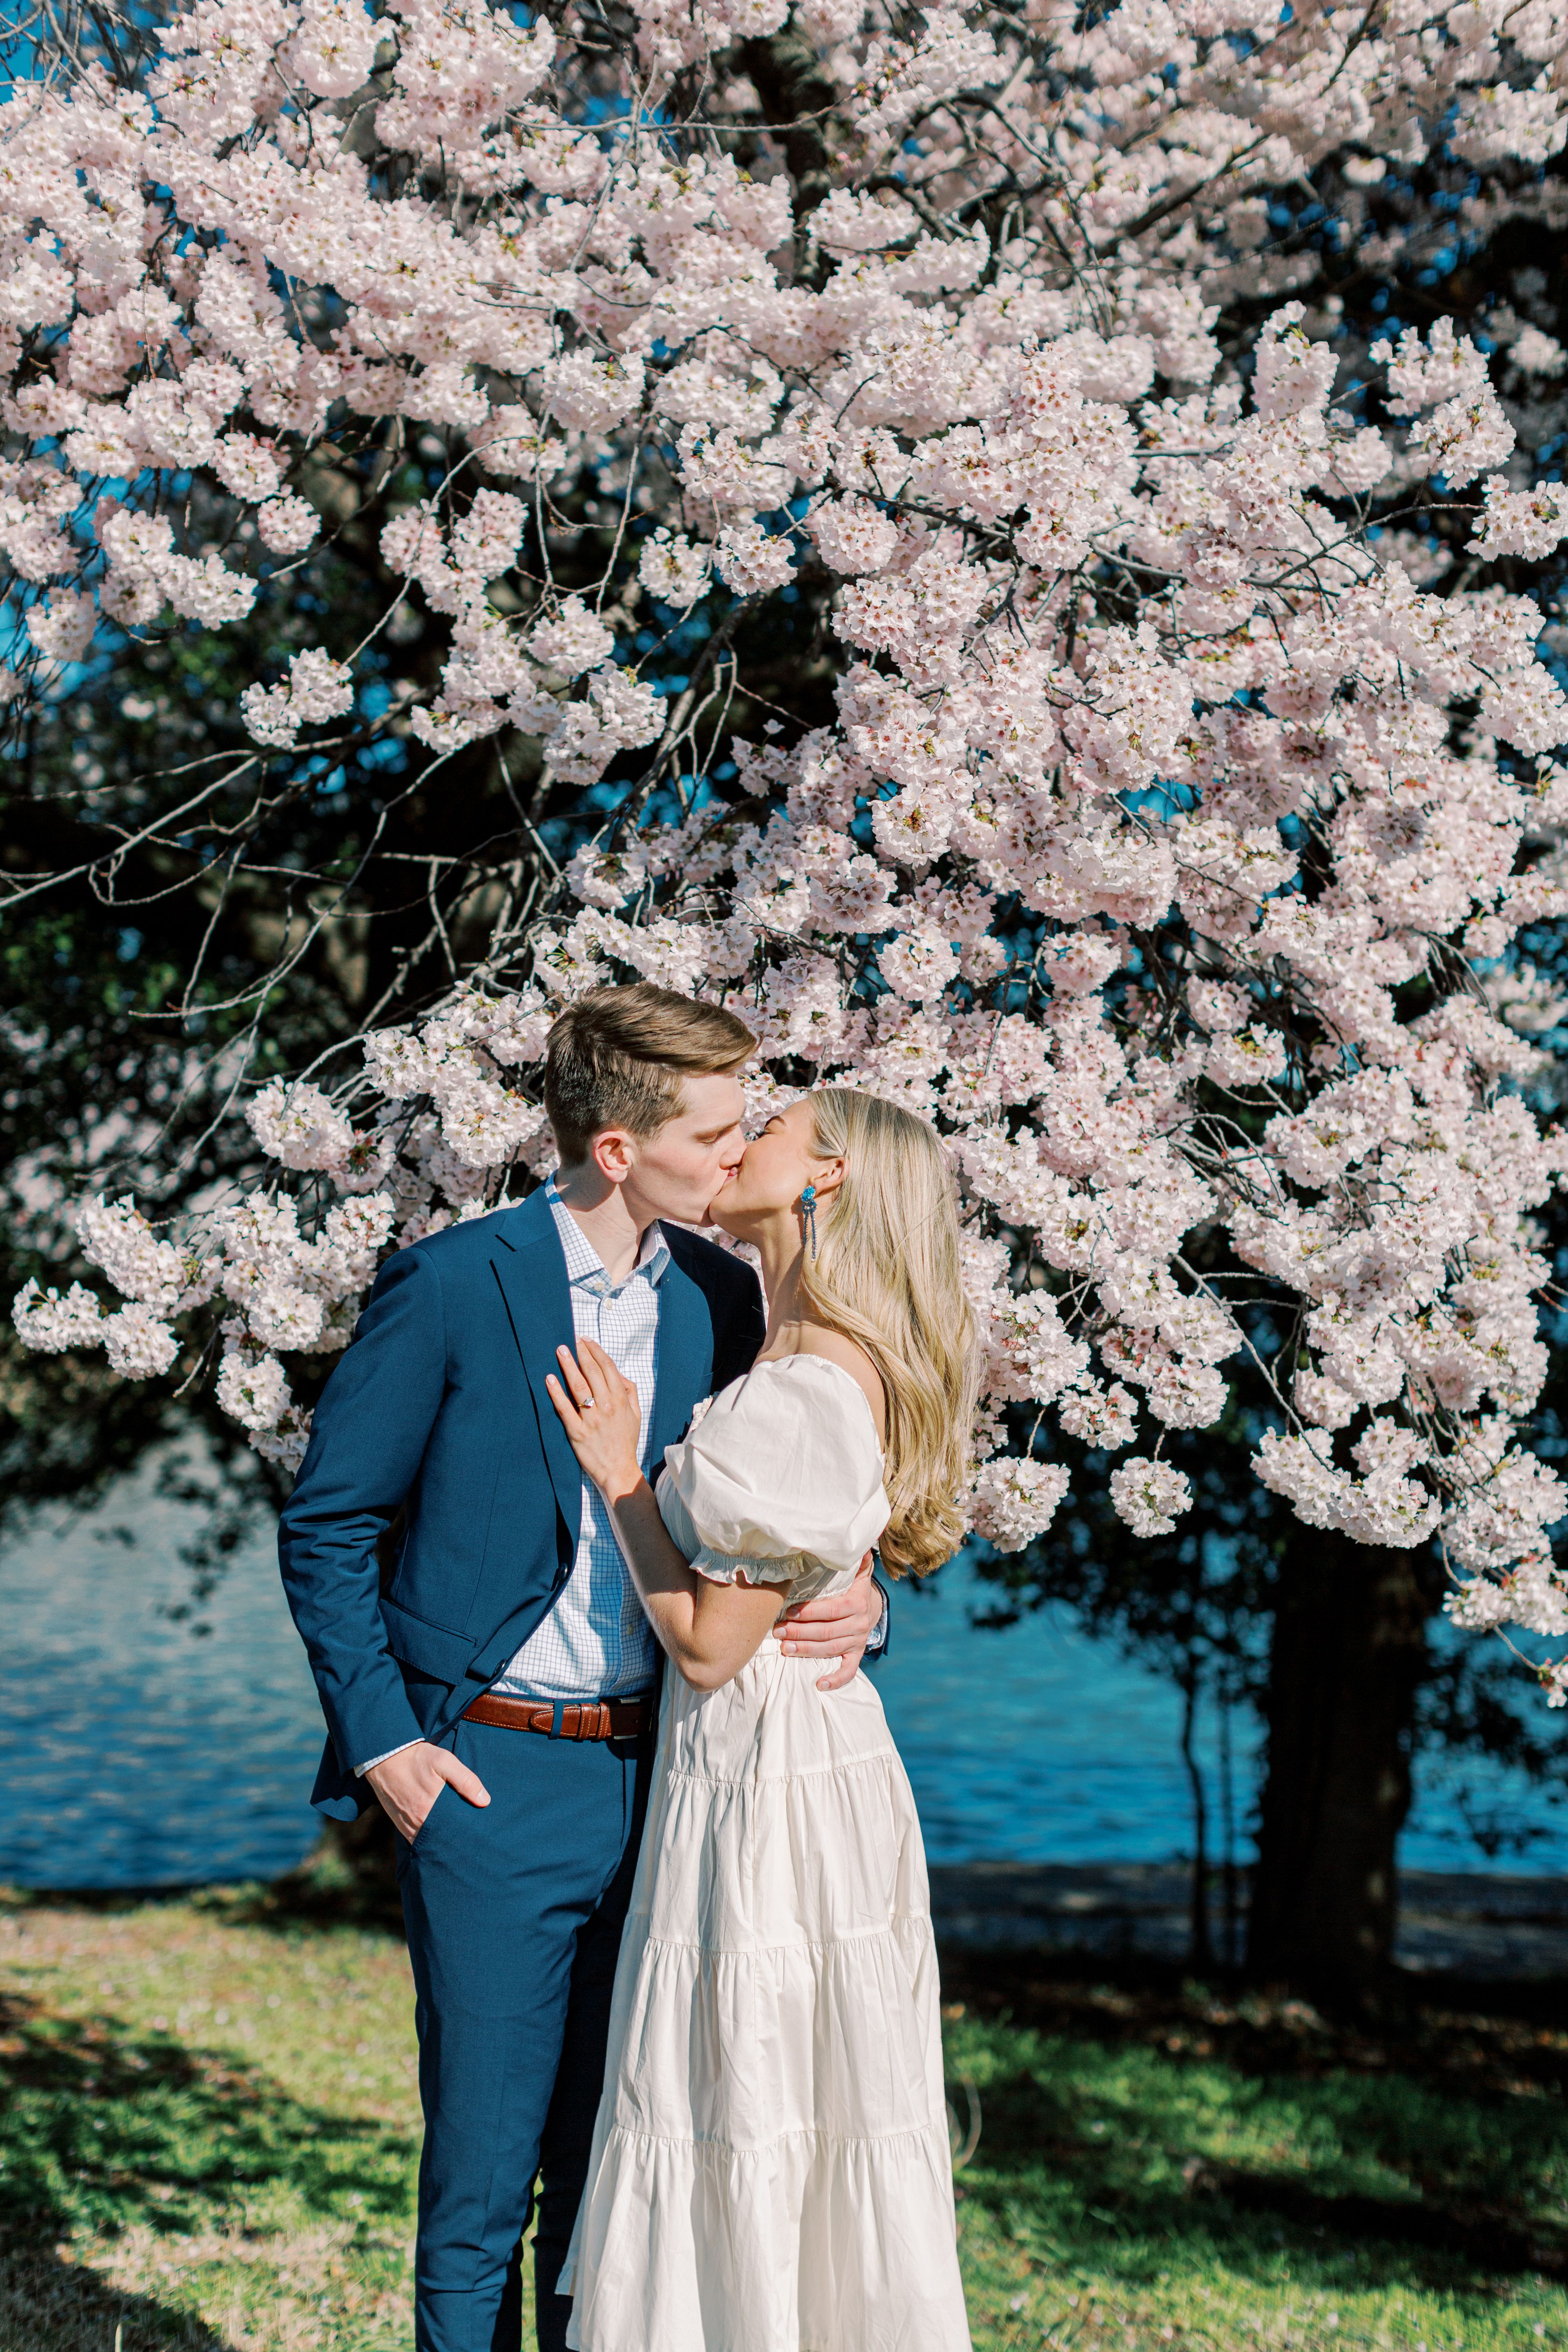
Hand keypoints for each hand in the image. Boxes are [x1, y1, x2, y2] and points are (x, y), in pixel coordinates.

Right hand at [364, 1740, 489, 1843]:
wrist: (385, 1755)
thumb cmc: (417, 1758)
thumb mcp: (444, 1762)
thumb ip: (465, 1781)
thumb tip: (484, 1801)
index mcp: (430, 1810)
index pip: (454, 1831)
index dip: (466, 1832)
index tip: (477, 1831)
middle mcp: (417, 1823)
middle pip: (442, 1838)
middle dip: (455, 1838)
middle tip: (469, 1834)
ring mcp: (406, 1824)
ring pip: (428, 1840)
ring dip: (440, 1839)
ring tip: (455, 1835)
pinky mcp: (399, 1822)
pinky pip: (415, 1837)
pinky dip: (426, 1837)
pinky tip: (437, 1831)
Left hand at [546, 1336, 643, 1498]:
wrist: (619, 1469)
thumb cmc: (625, 1441)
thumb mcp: (636, 1414)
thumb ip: (629, 1390)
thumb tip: (617, 1372)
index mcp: (621, 1400)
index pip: (608, 1368)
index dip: (596, 1351)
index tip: (586, 1340)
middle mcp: (607, 1407)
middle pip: (592, 1373)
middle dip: (581, 1353)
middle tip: (570, 1339)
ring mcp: (592, 1419)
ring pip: (579, 1387)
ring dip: (569, 1366)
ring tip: (560, 1351)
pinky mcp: (577, 1432)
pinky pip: (565, 1409)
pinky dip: (556, 1393)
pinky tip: (549, 1379)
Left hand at [777, 1551, 880, 1691]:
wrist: (871, 1605)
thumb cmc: (852, 1586)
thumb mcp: (855, 1571)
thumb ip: (854, 1559)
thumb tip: (860, 1543)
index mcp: (857, 1603)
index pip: (831, 1609)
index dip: (809, 1612)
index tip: (787, 1611)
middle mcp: (860, 1624)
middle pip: (826, 1631)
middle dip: (799, 1632)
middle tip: (777, 1632)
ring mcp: (858, 1641)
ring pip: (830, 1650)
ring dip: (806, 1651)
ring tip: (784, 1649)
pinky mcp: (856, 1654)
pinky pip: (848, 1670)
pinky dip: (835, 1680)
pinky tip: (819, 1684)